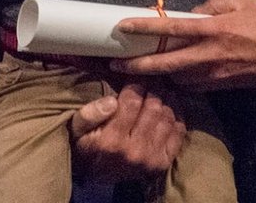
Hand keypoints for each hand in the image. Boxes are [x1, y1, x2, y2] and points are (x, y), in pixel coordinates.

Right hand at [69, 84, 185, 181]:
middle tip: (150, 81)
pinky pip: (178, 132)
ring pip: (167, 117)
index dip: (135, 84)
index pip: (132, 103)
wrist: (95, 176)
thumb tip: (111, 101)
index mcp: (111, 141)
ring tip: (159, 93)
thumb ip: (90, 113)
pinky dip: (176, 117)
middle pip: (153, 108)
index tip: (134, 78)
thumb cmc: (86, 145)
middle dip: (152, 90)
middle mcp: (134, 151)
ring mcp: (151, 159)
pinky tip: (168, 109)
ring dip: (165, 101)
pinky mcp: (163, 163)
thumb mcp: (77, 128)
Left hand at [111, 0, 255, 90]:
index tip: (122, 27)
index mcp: (216, 29)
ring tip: (138, 70)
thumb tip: (193, 10)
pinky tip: (169, 75)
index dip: (145, 28)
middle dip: (139, 67)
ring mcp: (218, 75)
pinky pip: (194, 85)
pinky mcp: (224, 87)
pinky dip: (179, 80)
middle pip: (167, 64)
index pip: (173, 29)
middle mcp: (212, 55)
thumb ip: (215, 1)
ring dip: (158, 76)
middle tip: (117, 65)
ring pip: (178, 79)